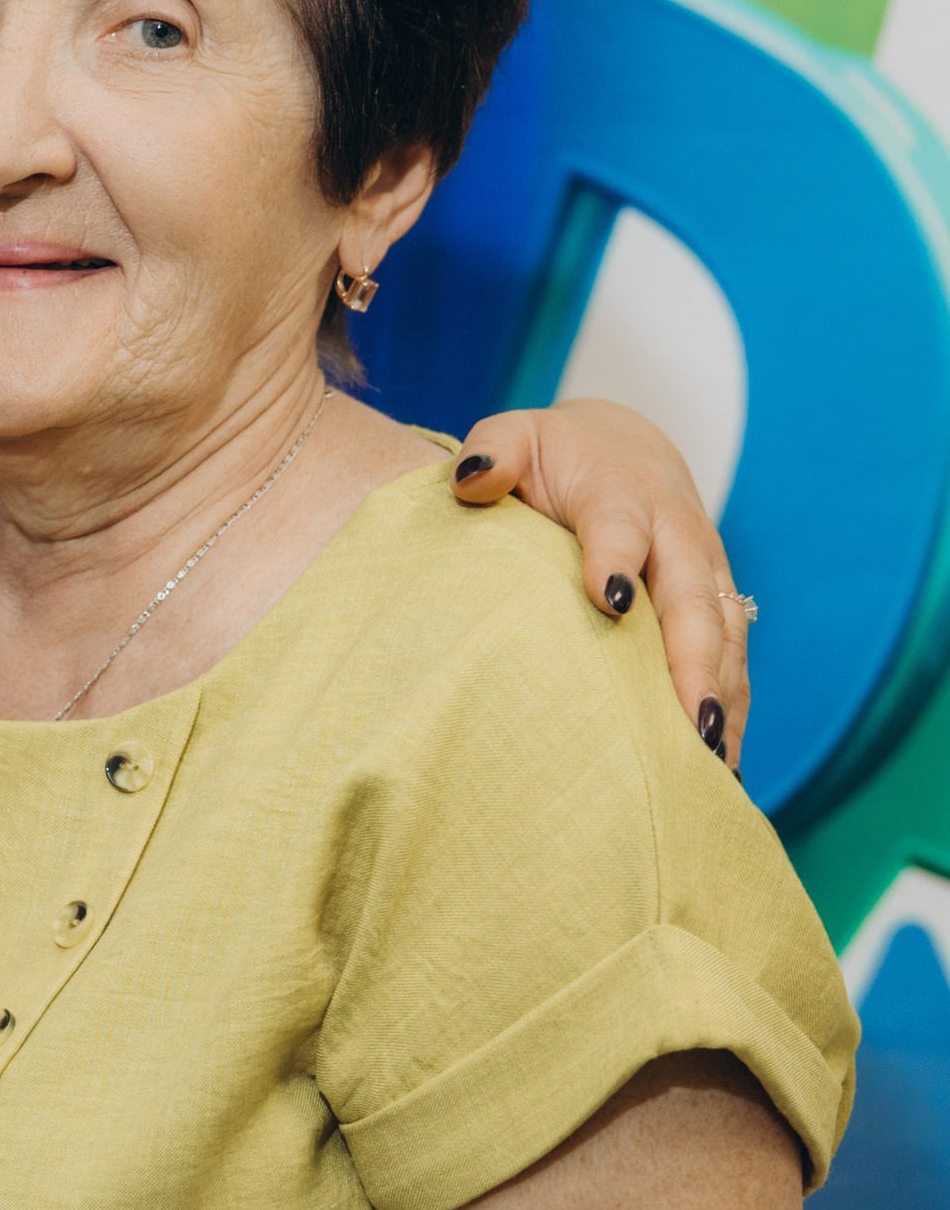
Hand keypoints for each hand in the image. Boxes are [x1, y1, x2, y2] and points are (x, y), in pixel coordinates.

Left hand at [452, 397, 749, 765]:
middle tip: (689, 722)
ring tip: (712, 766)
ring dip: (722, 699)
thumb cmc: (556, 457)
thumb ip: (496, 449)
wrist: (628, 450)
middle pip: (690, 599)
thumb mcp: (519, 436)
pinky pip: (734, 662)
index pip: (620, 525)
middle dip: (694, 661)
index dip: (614, 557)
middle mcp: (677, 534)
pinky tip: (721, 773)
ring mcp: (706, 574)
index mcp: (622, 493)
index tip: (607, 599)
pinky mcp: (718, 608)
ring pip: (725, 638)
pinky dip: (733, 714)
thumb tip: (475, 477)